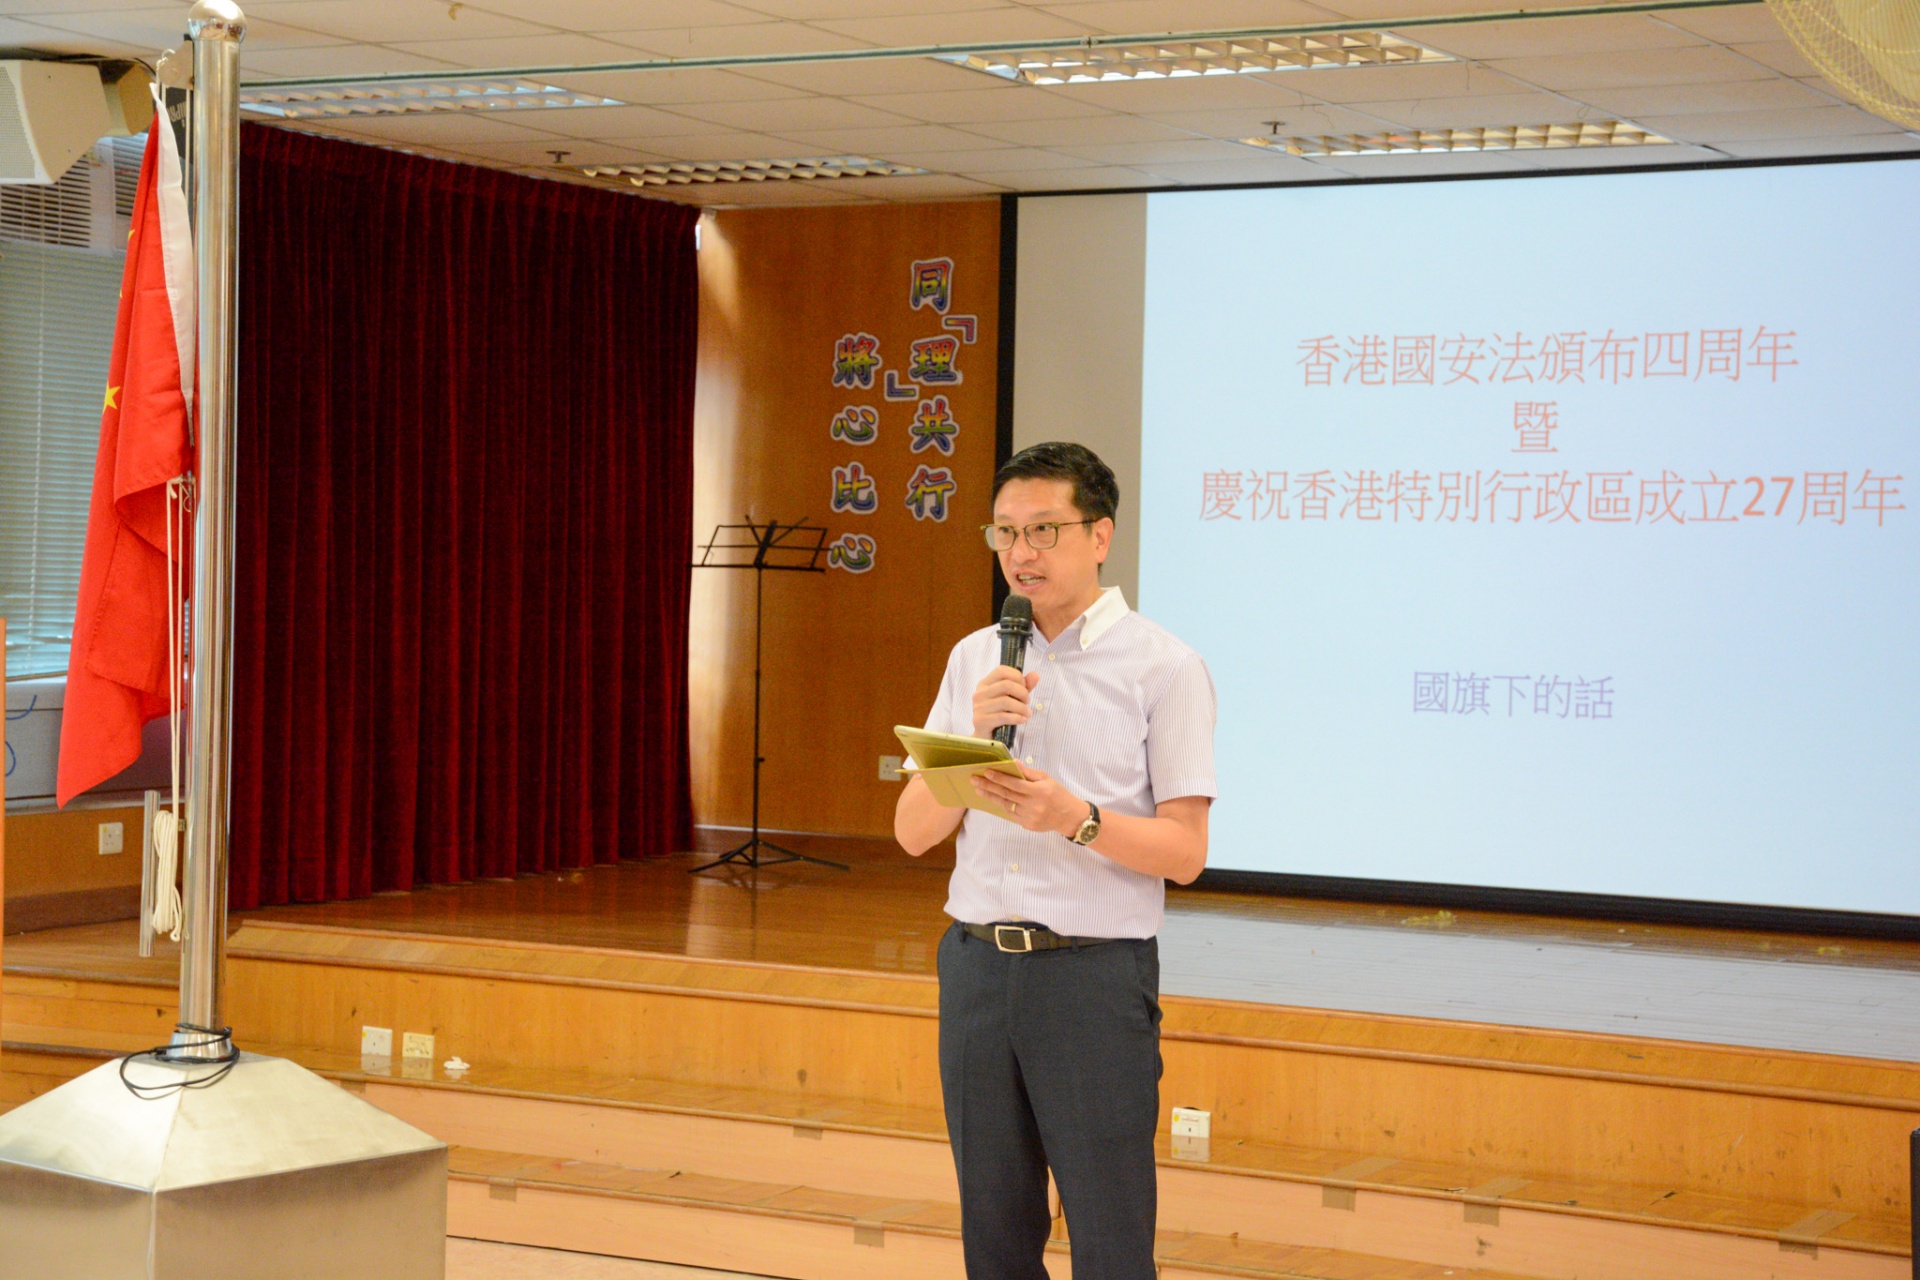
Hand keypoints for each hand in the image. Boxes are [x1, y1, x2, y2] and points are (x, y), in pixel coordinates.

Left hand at [971, 763, 1087, 839]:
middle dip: (989, 786)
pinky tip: (994, 799)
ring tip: (979, 790)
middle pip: (1006, 794)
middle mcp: (1033, 805)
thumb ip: (1028, 772)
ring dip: (991, 797)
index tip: (986, 772)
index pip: (1015, 783)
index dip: (1000, 778)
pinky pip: (1011, 813)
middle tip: (974, 780)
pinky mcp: (1027, 825)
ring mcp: (1029, 817)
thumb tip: (1013, 763)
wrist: (1068, 816)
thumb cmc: (1057, 793)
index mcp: (1039, 791)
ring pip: (1006, 805)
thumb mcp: (1046, 779)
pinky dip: (1002, 805)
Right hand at [972, 665, 1040, 739]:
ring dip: (1022, 707)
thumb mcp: (1013, 698)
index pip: (1001, 671)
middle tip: (1027, 701)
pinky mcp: (980, 720)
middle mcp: (980, 693)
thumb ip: (1024, 686)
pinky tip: (1023, 720)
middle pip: (1006, 685)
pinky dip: (1017, 718)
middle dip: (1022, 693)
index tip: (1024, 686)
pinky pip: (1003, 716)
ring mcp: (978, 707)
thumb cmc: (1000, 714)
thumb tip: (1036, 675)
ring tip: (1027, 713)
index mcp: (985, 684)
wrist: (987, 738)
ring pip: (1006, 701)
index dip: (1017, 676)